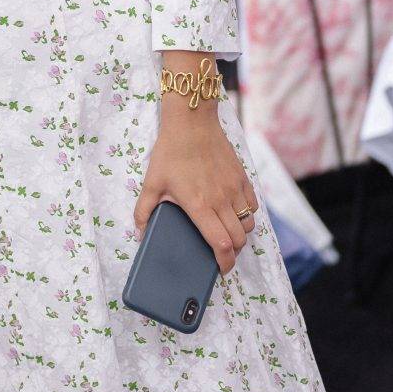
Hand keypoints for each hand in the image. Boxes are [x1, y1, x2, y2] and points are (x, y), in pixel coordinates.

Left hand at [134, 102, 256, 275]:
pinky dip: (247, 215)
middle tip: (222, 254)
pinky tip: (233, 212)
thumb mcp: (151, 182)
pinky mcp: (242, 177)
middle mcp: (221, 200)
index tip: (221, 270)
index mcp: (199, 205)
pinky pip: (252, 205)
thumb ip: (144, 211)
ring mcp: (235, 188)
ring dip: (240, 234)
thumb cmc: (170, 152)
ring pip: (248, 224)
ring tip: (227, 234)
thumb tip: (140, 232)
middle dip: (233, 253)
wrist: (192, 122)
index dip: (224, 263)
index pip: (221, 244)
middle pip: (238, 239)